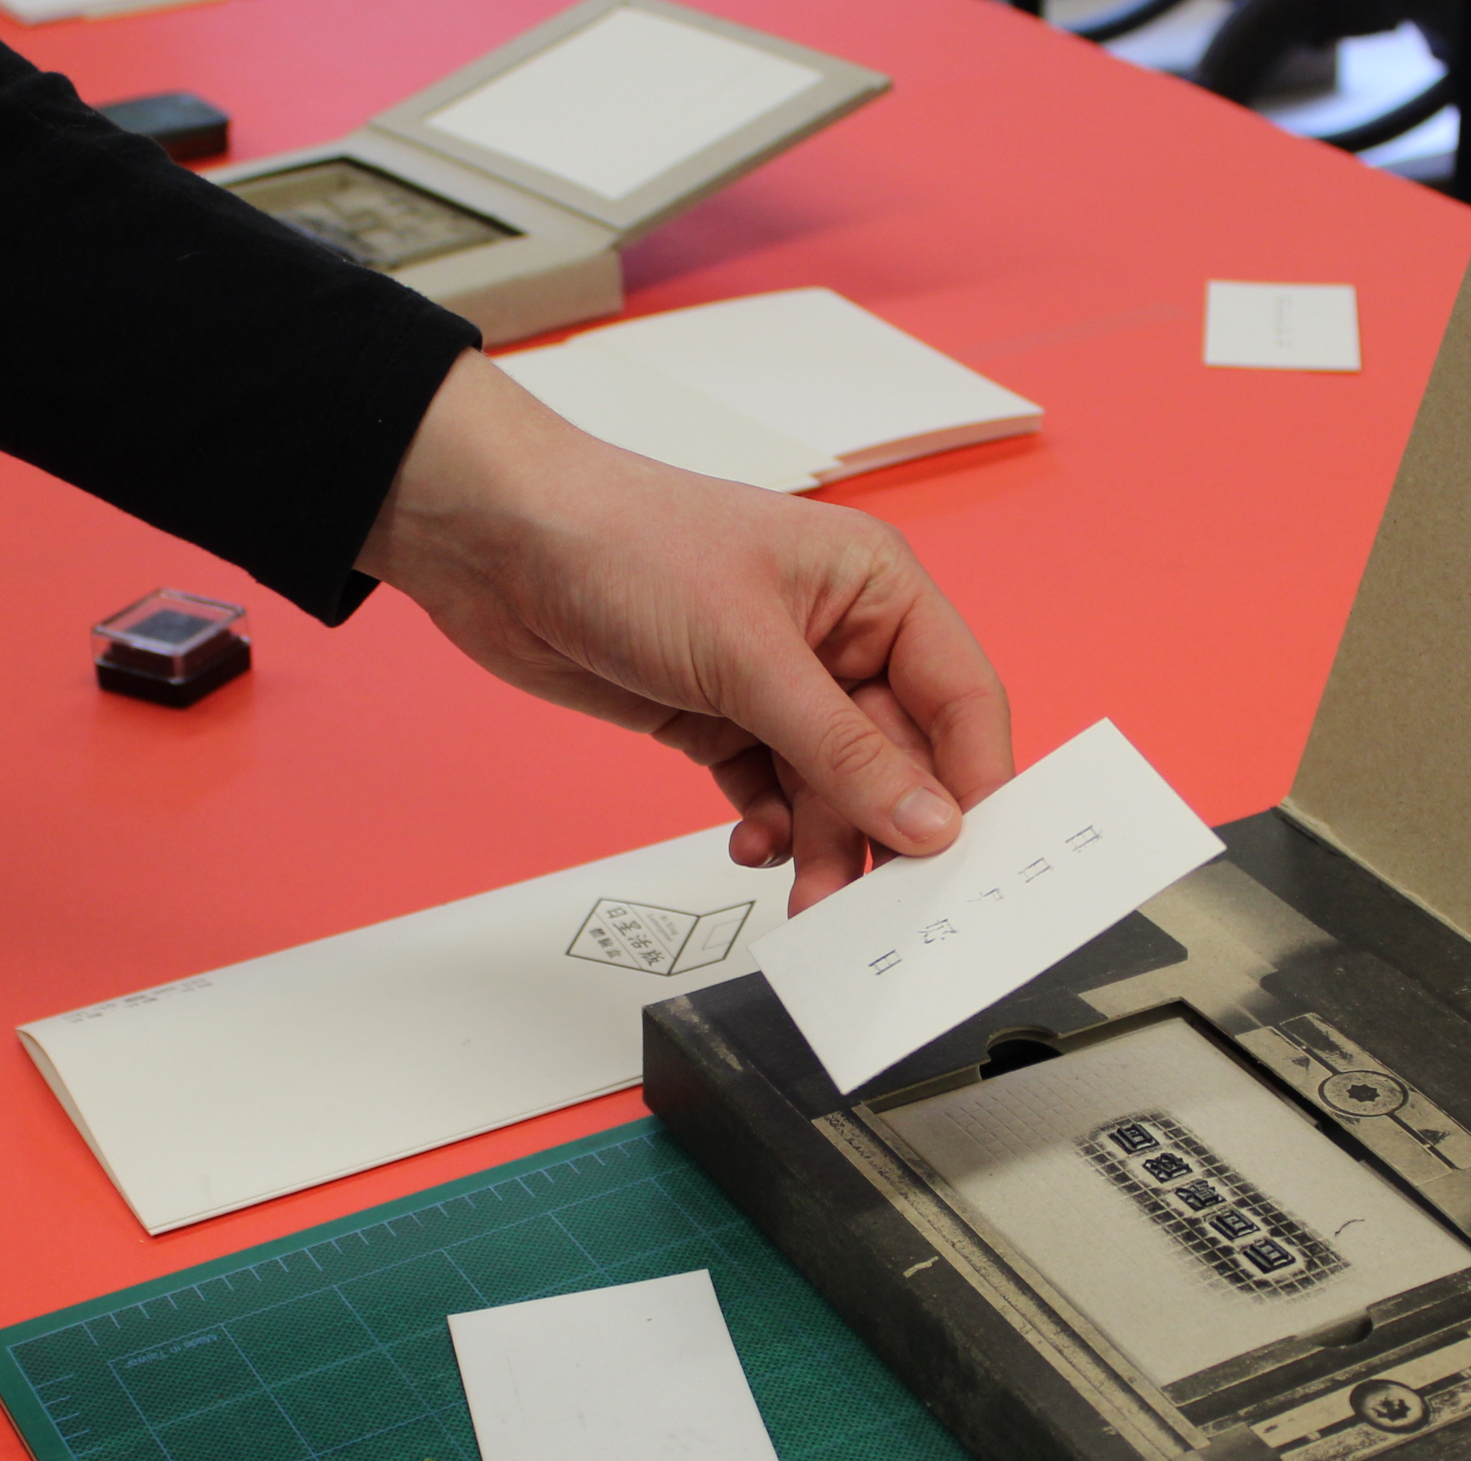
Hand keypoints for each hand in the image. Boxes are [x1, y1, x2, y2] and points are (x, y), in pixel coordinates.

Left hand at [358, 350, 1013, 910]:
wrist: (496, 546)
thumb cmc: (624, 545)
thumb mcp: (750, 656)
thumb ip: (843, 751)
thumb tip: (927, 820)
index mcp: (876, 588)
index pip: (959, 698)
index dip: (974, 781)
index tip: (969, 860)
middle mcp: (839, 635)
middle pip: (898, 760)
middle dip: (883, 832)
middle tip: (875, 906)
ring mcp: (779, 682)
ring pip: (833, 790)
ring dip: (822, 847)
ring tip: (808, 901)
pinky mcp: (722, 719)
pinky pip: (775, 795)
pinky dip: (770, 830)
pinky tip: (753, 846)